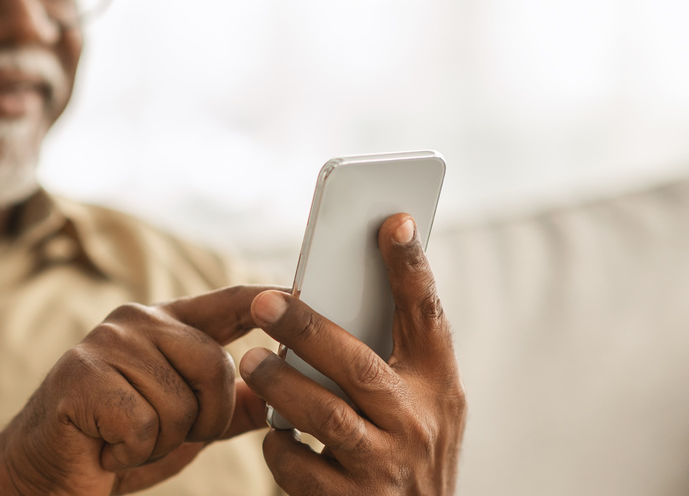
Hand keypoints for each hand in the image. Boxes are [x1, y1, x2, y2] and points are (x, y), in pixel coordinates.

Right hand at [0, 285, 276, 495]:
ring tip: (126, 439)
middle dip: (204, 420)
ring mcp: (106, 344)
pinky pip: (143, 422)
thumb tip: (282, 395)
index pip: (227, 303)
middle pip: (216, 366)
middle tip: (164, 436)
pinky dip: (130, 450)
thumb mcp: (185, 425)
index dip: (267, 301)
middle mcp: (136, 322)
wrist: (47, 475)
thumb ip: (229, 406)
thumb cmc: (116, 444)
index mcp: (164, 326)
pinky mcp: (82, 375)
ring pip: (180, 402)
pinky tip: (106, 446)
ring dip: (160, 441)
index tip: (303, 295)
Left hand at [239, 213, 465, 494]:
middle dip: (308, 329)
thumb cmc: (404, 451)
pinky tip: (271, 433)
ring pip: (326, 417)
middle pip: (359, 366)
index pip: (428, 317)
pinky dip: (278, 445)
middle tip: (264, 302)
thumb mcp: (418, 405)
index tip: (393, 220)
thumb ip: (388, 359)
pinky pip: (300, 466)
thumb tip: (330, 292)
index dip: (411, 267)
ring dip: (282, 384)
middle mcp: (419, 424)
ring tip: (250, 362)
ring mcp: (387, 468)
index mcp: (438, 387)